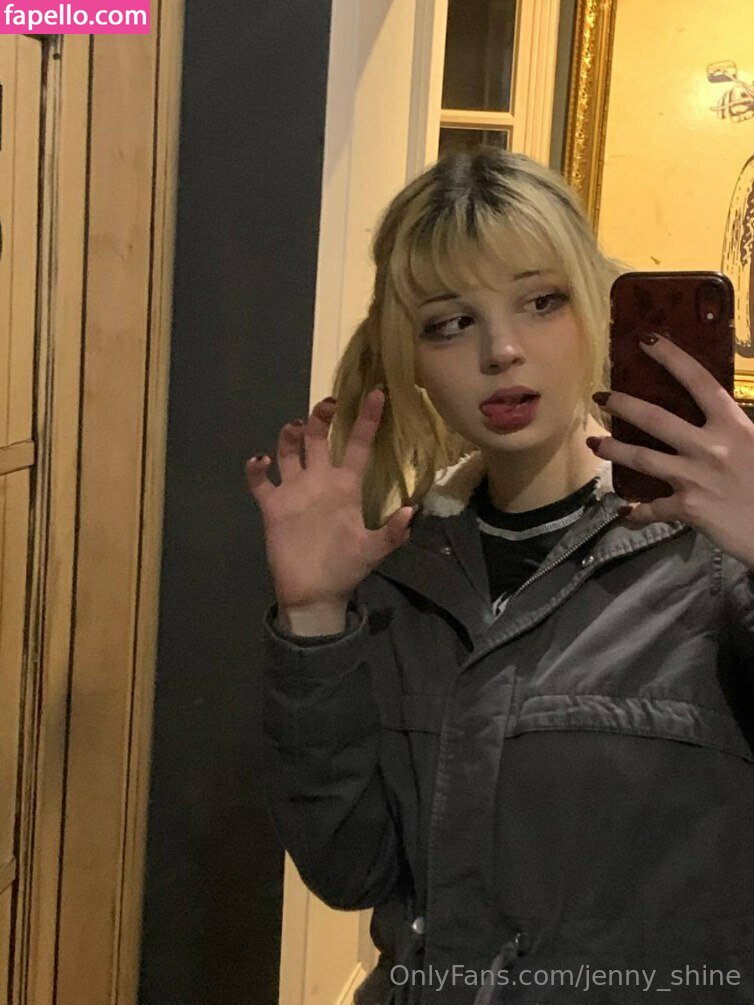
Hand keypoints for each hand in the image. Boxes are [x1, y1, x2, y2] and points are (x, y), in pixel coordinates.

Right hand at [245, 388, 416, 608]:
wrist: (314, 594)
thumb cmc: (345, 569)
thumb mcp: (372, 551)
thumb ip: (391, 532)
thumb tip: (412, 512)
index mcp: (346, 487)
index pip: (360, 446)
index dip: (368, 420)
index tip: (378, 394)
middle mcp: (320, 482)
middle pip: (320, 439)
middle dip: (322, 418)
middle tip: (328, 403)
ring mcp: (295, 492)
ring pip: (290, 452)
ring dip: (289, 437)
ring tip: (293, 428)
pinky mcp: (273, 506)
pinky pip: (261, 482)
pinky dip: (256, 469)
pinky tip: (259, 462)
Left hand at [587, 333, 753, 568]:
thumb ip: (739, 429)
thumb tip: (721, 416)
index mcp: (734, 425)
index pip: (699, 381)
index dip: (672, 358)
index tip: (647, 341)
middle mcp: (710, 445)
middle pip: (655, 418)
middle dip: (623, 404)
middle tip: (599, 397)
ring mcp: (695, 476)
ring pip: (642, 458)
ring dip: (613, 449)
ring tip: (593, 443)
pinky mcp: (689, 507)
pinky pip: (654, 509)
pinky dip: (637, 513)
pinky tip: (625, 513)